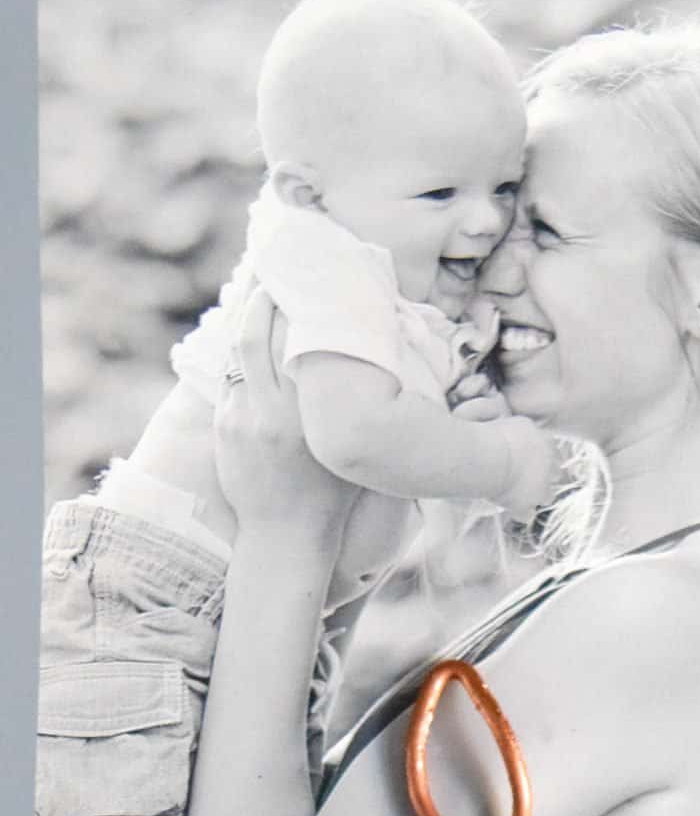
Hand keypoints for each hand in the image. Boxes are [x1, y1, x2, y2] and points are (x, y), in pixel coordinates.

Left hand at [215, 287, 357, 537]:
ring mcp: (242, 418)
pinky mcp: (225, 427)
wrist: (286, 534)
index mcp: (309, 415)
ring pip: (237, 354)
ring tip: (258, 302)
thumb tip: (359, 360)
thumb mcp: (350, 446)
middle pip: (256, 337)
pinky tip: (249, 342)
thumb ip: (349, 404)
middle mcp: (272, 411)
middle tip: (271, 280)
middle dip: (260, 303)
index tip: (304, 286)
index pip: (297, 344)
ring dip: (245, 323)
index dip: (296, 310)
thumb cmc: (333, 494)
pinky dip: (239, 356)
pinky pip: (229, 379)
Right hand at [497, 418, 560, 519]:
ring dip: (536, 495)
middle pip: (556, 475)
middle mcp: (549, 469)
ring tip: (519, 491)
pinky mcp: (524, 506)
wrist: (490, 458)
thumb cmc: (499, 435)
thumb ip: (529, 431)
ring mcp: (539, 490)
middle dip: (545, 475)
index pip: (555, 453)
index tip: (531, 457)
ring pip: (547, 496)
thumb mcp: (519, 422)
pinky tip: (509, 505)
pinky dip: (520, 511)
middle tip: (526, 473)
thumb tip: (528, 433)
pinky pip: (527, 515)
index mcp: (548, 446)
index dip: (544, 457)